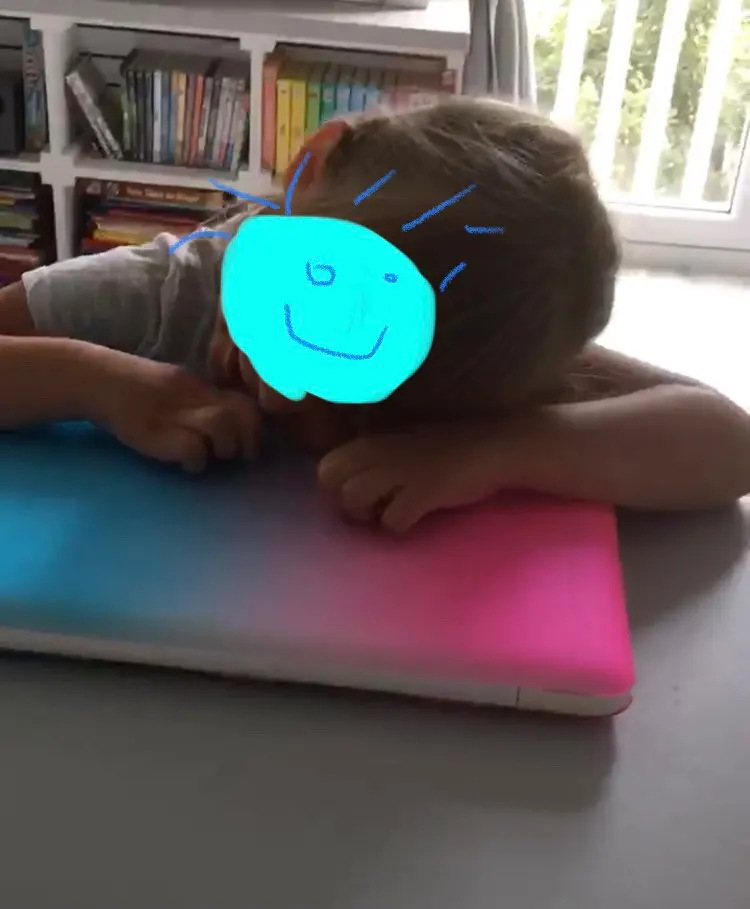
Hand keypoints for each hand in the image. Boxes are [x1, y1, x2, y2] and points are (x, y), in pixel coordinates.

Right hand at [91, 350, 261, 471]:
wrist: (97, 380)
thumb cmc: (138, 390)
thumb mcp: (178, 390)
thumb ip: (204, 403)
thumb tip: (232, 425)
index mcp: (204, 386)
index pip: (246, 400)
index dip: (256, 424)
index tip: (251, 442)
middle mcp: (197, 396)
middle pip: (244, 413)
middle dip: (250, 439)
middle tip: (242, 456)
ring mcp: (179, 413)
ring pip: (224, 428)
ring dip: (226, 448)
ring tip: (213, 456)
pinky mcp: (159, 432)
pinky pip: (194, 449)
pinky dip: (197, 460)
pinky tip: (186, 463)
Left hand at [317, 421, 513, 532]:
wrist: (495, 447)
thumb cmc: (450, 448)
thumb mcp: (404, 444)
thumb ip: (377, 457)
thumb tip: (351, 483)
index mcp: (375, 439)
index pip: (326, 463)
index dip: (334, 486)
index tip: (355, 495)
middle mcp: (381, 450)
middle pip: (329, 478)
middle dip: (342, 500)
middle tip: (368, 509)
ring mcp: (402, 469)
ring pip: (353, 498)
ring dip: (367, 515)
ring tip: (389, 515)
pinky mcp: (425, 490)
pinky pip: (392, 519)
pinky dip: (398, 526)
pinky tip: (413, 521)